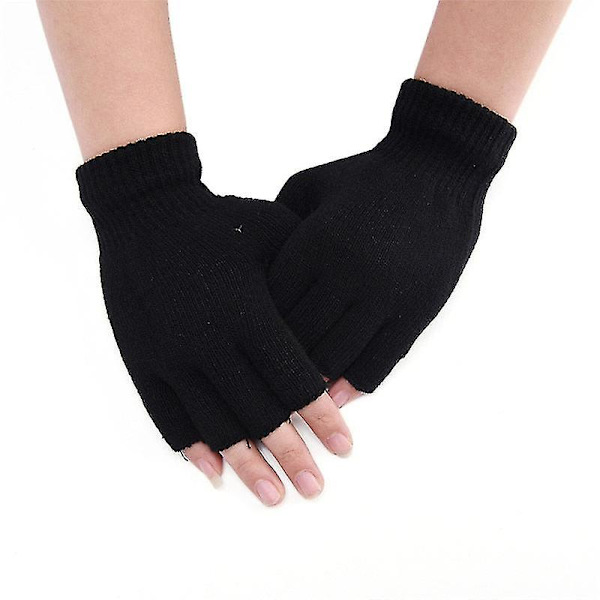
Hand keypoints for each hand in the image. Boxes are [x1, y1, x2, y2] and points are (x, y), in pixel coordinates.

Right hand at [77, 133, 351, 503]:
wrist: (146, 209)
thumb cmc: (220, 220)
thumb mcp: (273, 235)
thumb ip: (302, 285)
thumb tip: (332, 329)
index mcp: (249, 312)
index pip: (294, 380)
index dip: (321, 418)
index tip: (343, 448)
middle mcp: (210, 342)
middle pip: (259, 414)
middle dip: (292, 455)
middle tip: (315, 488)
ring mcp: (171, 356)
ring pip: (215, 426)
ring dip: (246, 465)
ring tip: (272, 496)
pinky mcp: (141, 360)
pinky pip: (168, 417)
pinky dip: (193, 449)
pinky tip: (215, 472)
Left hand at [269, 80, 515, 392]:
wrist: (438, 165)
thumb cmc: (365, 176)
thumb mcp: (309, 185)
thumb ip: (277, 225)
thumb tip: (256, 272)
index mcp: (316, 241)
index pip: (274, 304)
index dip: (255, 331)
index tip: (244, 349)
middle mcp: (348, 273)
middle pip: (300, 337)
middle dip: (279, 363)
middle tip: (261, 384)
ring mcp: (386, 295)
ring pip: (337, 357)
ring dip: (314, 383)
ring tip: (296, 398)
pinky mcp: (418, 309)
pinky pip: (380, 361)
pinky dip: (356, 385)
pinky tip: (338, 396)